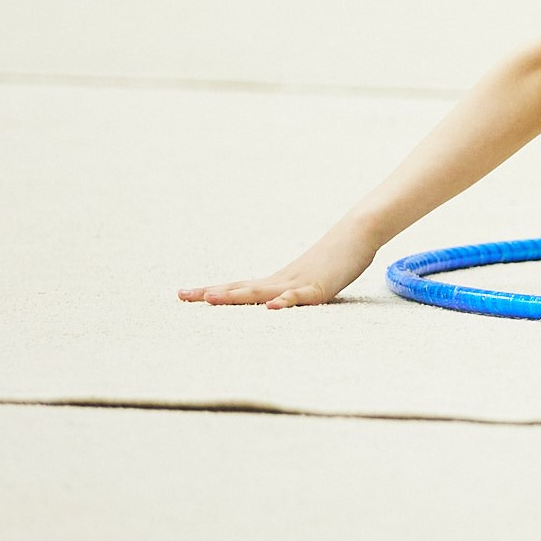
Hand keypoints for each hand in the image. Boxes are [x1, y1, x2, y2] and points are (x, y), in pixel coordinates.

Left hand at [180, 226, 378, 309]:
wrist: (358, 233)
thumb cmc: (336, 257)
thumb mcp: (309, 279)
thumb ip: (293, 291)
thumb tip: (277, 301)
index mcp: (277, 281)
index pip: (238, 287)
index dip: (212, 290)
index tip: (183, 294)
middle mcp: (281, 281)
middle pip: (240, 288)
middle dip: (211, 293)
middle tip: (182, 296)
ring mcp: (298, 283)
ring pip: (261, 291)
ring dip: (235, 295)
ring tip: (211, 298)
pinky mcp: (319, 287)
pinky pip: (299, 297)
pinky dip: (284, 302)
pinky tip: (271, 308)